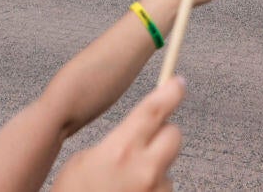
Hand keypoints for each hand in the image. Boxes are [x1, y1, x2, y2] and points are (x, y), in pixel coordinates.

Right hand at [52, 77, 185, 191]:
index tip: (178, 82)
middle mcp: (145, 169)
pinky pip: (163, 189)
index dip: (171, 91)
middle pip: (175, 134)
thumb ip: (117, 142)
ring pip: (167, 166)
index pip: (156, 109)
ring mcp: (155, 191)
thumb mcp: (84, 160)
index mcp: (122, 149)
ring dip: (154, 168)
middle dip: (164, 132)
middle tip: (146, 139)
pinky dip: (151, 189)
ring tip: (125, 182)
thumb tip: (138, 133)